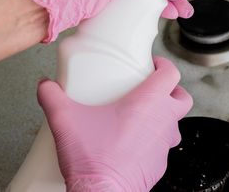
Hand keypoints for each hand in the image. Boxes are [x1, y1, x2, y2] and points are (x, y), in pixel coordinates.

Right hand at [37, 57, 191, 191]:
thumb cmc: (93, 158)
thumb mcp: (65, 120)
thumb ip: (53, 98)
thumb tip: (46, 87)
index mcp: (149, 101)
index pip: (171, 73)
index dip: (164, 65)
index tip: (153, 65)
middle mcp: (163, 120)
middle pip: (182, 97)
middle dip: (172, 90)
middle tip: (155, 89)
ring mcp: (165, 143)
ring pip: (176, 122)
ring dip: (165, 116)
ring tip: (144, 116)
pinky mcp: (161, 163)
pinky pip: (164, 146)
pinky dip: (155, 141)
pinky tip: (136, 142)